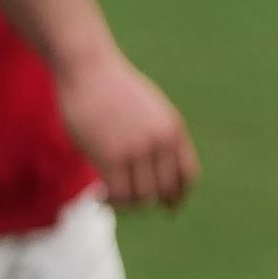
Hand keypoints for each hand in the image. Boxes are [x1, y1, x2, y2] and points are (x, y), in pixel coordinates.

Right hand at [57, 45, 195, 209]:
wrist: (90, 70)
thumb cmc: (115, 89)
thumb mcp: (151, 110)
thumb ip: (159, 136)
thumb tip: (159, 170)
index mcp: (174, 130)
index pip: (187, 175)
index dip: (179, 195)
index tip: (170, 207)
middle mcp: (161, 142)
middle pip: (164, 190)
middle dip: (150, 202)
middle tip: (129, 203)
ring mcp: (137, 149)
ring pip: (141, 196)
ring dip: (127, 204)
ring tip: (111, 199)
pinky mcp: (111, 155)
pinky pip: (119, 193)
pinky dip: (111, 201)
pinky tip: (99, 197)